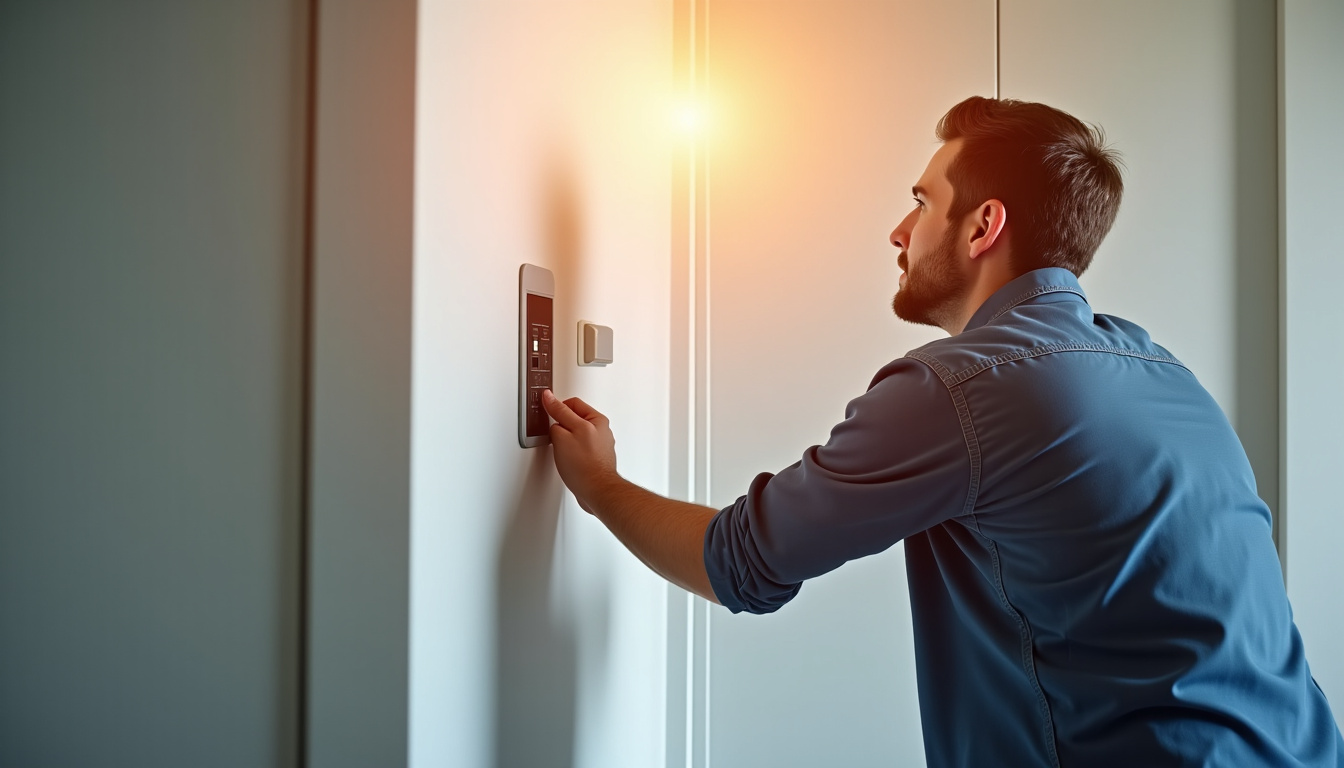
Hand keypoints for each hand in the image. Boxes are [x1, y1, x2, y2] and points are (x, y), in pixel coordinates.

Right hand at [541, 389, 620, 512]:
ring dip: (566, 439)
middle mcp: (601, 431)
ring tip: (560, 448)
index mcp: (597, 420)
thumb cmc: (585, 466)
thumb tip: (550, 400)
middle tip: (552, 433)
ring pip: (577, 434)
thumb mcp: (564, 434)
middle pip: (575, 418)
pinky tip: (566, 459)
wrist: (596, 491)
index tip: (545, 407)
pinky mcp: (596, 458)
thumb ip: (557, 414)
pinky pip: (580, 448)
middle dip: (561, 424)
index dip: (555, 406)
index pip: (571, 403)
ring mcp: (600, 445)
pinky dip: (571, 451)